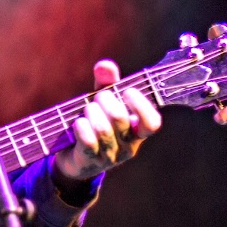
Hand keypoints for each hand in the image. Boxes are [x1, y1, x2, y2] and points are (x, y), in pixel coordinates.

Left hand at [53, 59, 161, 182]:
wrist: (74, 156)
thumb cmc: (95, 123)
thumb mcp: (103, 102)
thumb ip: (107, 83)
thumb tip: (105, 65)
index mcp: (138, 131)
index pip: (152, 123)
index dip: (141, 105)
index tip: (127, 91)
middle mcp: (128, 145)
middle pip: (120, 118)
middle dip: (104, 100)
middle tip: (97, 97)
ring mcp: (110, 156)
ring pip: (102, 129)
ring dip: (91, 112)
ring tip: (87, 109)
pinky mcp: (91, 161)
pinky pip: (88, 142)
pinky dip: (81, 127)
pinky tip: (78, 123)